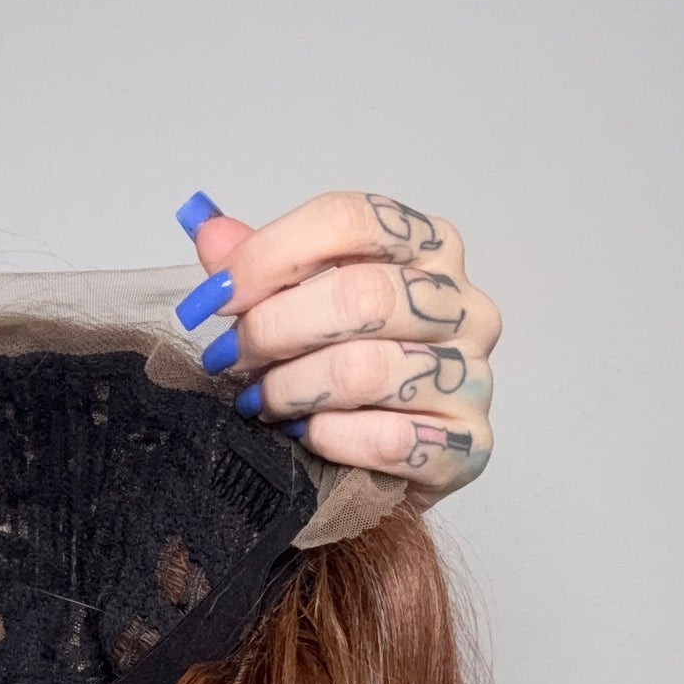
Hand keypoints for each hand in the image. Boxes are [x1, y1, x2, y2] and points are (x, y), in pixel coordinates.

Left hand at [177, 191, 499, 498]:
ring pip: (368, 370)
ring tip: (260, 401)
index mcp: (429, 246)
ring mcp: (474, 377)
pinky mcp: (469, 446)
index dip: (271, 254)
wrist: (379, 463)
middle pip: (363, 295)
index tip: (218, 295)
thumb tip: (209, 230)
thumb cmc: (344, 371)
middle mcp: (464, 305)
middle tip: (230, 356)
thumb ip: (261, 266)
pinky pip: (390, 439)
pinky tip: (305, 435)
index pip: (351, 219)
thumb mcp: (299, 303)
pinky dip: (330, 438)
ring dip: (293, 388)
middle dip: (275, 328)